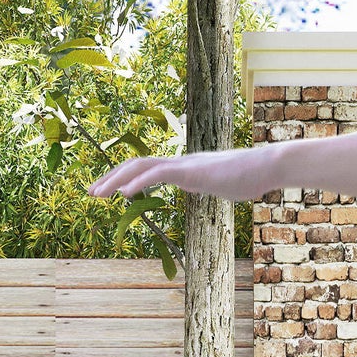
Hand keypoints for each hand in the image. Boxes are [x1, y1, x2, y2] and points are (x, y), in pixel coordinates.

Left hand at [88, 145, 282, 201]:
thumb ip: (208, 186)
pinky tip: (121, 194)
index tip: (107, 191)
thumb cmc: (250, 177)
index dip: (124, 178)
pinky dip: (137, 182)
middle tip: (90, 193)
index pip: (147, 169)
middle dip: (110, 178)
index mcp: (184, 168)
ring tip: (96, 194)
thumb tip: (207, 187)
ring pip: (141, 167)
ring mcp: (184, 164)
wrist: (266, 166)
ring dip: (115, 180)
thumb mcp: (222, 186)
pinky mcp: (191, 171)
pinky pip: (158, 173)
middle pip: (136, 165)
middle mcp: (179, 162)